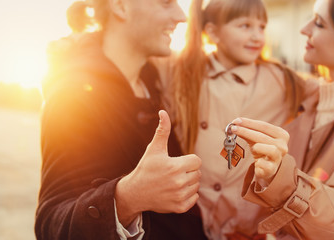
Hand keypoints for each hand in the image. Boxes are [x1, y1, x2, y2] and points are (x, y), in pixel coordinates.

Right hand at [115, 110, 200, 225]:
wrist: (136, 192)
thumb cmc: (146, 168)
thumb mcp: (154, 149)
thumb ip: (162, 130)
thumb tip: (163, 112)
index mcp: (175, 167)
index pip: (196, 161)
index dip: (188, 160)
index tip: (177, 162)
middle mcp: (179, 182)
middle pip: (197, 173)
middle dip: (188, 171)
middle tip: (173, 172)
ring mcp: (180, 196)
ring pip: (196, 185)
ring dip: (188, 183)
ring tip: (173, 181)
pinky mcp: (180, 207)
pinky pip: (194, 198)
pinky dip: (188, 195)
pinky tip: (175, 191)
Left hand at [231, 118, 289, 183]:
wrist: (266, 168)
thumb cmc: (261, 150)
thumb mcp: (255, 139)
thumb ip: (247, 131)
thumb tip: (235, 124)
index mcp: (281, 135)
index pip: (264, 126)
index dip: (249, 123)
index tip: (236, 121)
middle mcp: (283, 146)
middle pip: (263, 136)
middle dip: (246, 131)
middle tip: (233, 129)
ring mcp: (279, 158)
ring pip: (269, 149)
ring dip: (257, 147)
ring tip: (252, 148)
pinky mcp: (272, 169)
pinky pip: (264, 164)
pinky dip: (258, 162)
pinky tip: (257, 162)